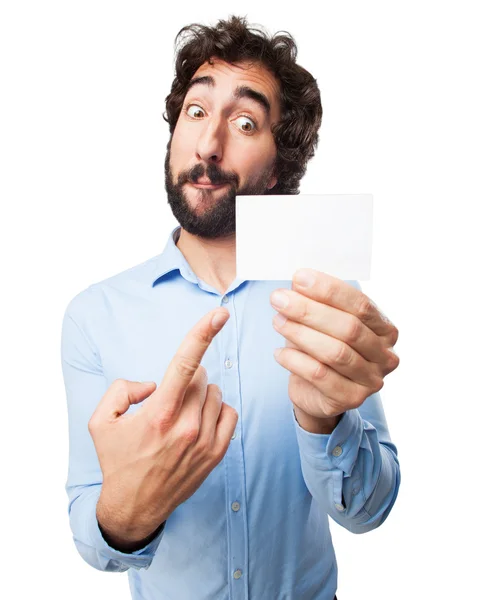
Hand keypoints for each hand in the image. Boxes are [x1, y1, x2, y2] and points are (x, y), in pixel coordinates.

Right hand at [89, 307, 237, 546]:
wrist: (135, 506)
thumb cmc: (118, 460)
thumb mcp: (100, 421)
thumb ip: (121, 389)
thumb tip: (152, 384)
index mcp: (159, 413)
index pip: (184, 363)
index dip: (202, 333)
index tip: (220, 312)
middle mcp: (186, 426)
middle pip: (200, 376)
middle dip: (186, 377)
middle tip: (170, 398)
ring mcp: (205, 441)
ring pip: (215, 392)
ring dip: (200, 394)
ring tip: (181, 413)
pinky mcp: (217, 453)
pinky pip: (229, 412)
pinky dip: (216, 409)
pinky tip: (199, 421)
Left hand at [270, 268, 398, 425]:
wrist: (316, 392)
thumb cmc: (321, 348)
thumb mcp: (322, 322)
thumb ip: (316, 302)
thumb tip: (299, 280)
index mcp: (385, 328)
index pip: (361, 304)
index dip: (329, 290)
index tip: (299, 278)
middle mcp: (385, 355)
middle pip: (348, 328)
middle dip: (309, 310)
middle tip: (279, 299)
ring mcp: (372, 380)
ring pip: (335, 352)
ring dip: (300, 333)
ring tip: (277, 321)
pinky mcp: (351, 399)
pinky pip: (320, 376)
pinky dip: (296, 361)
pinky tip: (279, 352)